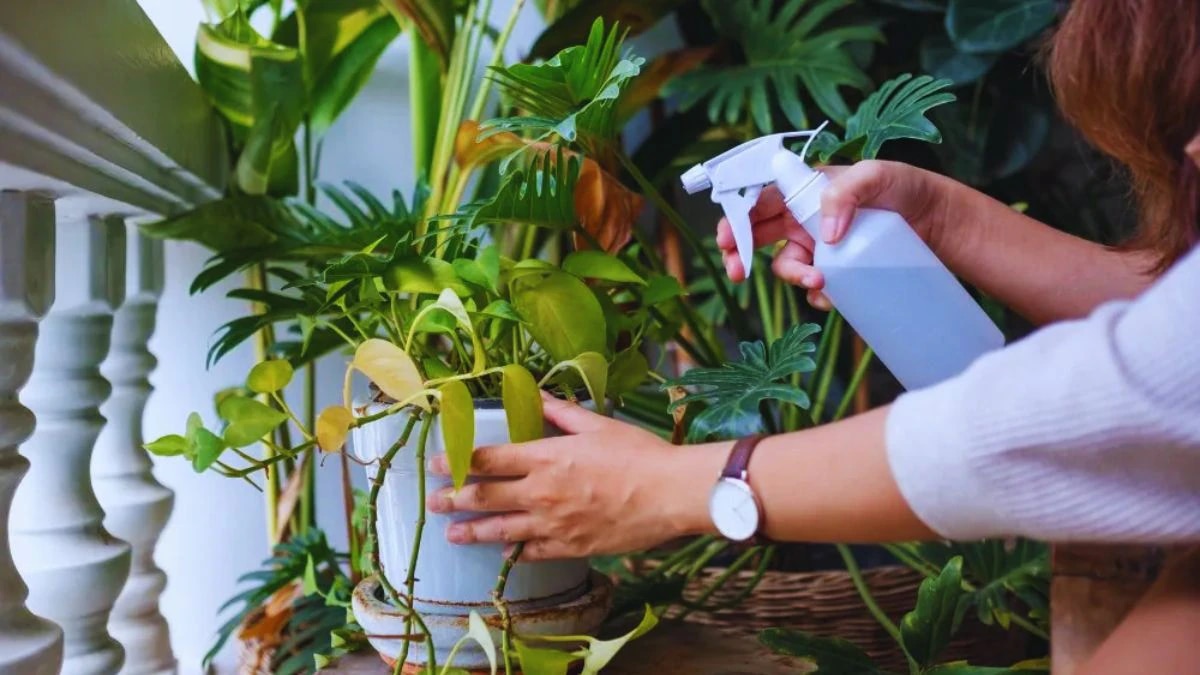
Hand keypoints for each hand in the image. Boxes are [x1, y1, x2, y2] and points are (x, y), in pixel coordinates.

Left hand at [426, 393, 725, 560]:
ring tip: (452, 534)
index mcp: (545, 457)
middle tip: (432, 501)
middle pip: (485, 497)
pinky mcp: (572, 547)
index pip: (487, 459)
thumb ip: (560, 411)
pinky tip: (506, 553)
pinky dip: (516, 552)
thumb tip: (534, 392)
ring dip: (473, 532)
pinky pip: (534, 552)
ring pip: (501, 530)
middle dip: (453, 499)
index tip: (435, 463)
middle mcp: (541, 493)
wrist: (670, 493)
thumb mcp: (597, 424)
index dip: (455, 461)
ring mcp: (554, 524)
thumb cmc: (638, 453)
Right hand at [716, 161, 955, 307]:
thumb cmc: (907, 188)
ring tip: (819, 283)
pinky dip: (818, 295)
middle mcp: (804, 218)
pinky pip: (814, 288)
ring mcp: (819, 247)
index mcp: (804, 189)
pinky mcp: (837, 271)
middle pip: (757, 236)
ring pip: (787, 266)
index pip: (758, 200)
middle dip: (739, 254)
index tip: (726, 240)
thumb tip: (825, 235)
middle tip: (737, 273)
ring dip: (793, 277)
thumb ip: (845, 194)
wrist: (940, 222)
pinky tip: (835, 295)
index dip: (735, 218)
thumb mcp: (877, 175)